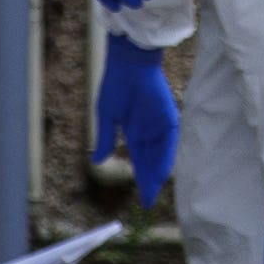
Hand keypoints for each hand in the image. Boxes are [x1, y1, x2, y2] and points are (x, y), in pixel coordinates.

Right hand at [93, 37, 178, 206]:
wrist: (128, 63)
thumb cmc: (115, 84)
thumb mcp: (106, 116)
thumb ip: (104, 139)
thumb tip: (97, 160)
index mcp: (135, 130)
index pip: (140, 160)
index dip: (140, 178)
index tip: (142, 197)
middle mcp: (149, 130)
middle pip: (151, 161)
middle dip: (149, 181)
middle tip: (148, 201)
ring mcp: (159, 124)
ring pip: (160, 155)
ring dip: (156, 173)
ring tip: (151, 191)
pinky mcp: (167, 117)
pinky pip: (167, 142)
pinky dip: (163, 158)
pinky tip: (159, 173)